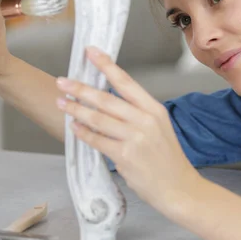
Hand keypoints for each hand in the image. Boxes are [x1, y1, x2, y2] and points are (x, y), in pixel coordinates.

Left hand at [55, 46, 201, 212]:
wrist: (178, 188)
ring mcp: (135, 138)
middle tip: (62, 81)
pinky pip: (97, 140)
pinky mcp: (125, 156)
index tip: (90, 51)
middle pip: (106, 99)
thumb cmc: (167, 159)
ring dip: (76, 110)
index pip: (126, 81)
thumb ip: (136, 114)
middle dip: (80, 88)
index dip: (106, 65)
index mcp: (154, 109)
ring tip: (62, 103)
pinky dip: (83, 133)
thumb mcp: (159, 127)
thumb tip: (105, 103)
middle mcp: (145, 120)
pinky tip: (74, 127)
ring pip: (97, 119)